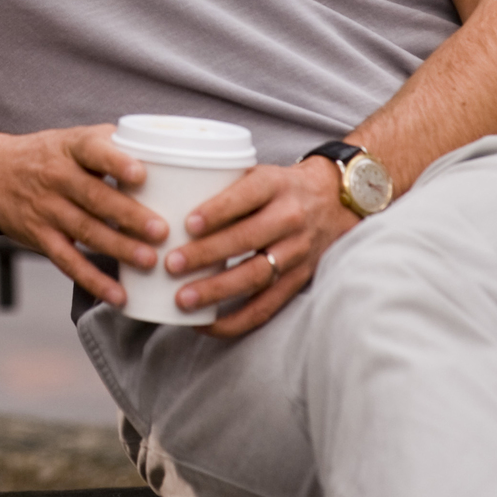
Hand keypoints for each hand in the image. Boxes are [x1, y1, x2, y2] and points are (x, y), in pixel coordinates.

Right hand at [0, 125, 167, 306]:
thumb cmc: (45, 155)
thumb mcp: (72, 138)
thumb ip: (113, 145)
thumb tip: (166, 154)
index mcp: (70, 148)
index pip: (93, 151)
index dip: (117, 163)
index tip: (141, 175)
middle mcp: (57, 177)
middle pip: (95, 197)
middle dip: (128, 215)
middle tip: (161, 230)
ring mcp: (47, 209)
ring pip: (85, 231)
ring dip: (118, 248)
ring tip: (149, 260)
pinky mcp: (40, 237)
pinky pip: (68, 261)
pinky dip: (93, 280)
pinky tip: (118, 294)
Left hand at [162, 156, 360, 337]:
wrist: (336, 201)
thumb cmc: (278, 186)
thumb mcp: (257, 172)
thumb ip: (221, 184)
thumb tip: (160, 195)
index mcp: (275, 185)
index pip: (246, 195)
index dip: (217, 210)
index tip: (187, 224)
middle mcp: (290, 218)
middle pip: (248, 239)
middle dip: (207, 254)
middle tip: (171, 264)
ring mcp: (298, 252)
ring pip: (257, 275)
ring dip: (217, 290)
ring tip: (182, 299)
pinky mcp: (299, 279)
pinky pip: (267, 306)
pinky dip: (235, 320)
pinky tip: (205, 324)